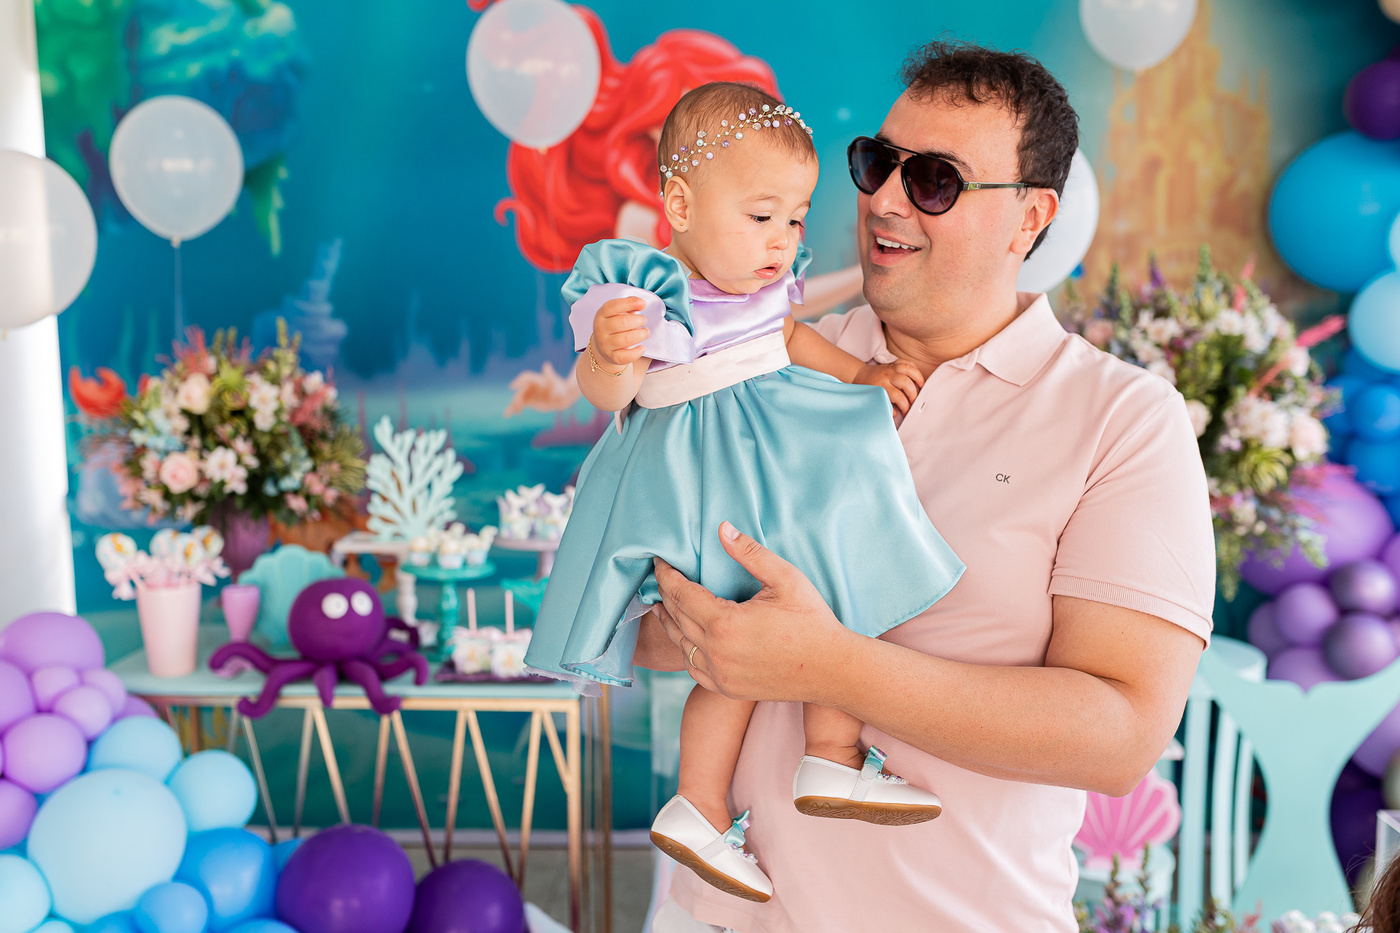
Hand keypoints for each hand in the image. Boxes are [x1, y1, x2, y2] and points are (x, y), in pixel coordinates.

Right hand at [503, 360, 580, 415]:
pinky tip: (507, 415)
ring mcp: (529, 394)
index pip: (525, 378)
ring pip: (518, 398)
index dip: (518, 381)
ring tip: (508, 413)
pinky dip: (513, 409)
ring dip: (513, 405)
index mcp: (536, 379)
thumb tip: (546, 365)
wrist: (563, 397)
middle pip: (521, 391)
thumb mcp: (556, 382)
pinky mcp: (529, 401)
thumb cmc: (561, 388)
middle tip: (516, 405)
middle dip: (517, 398)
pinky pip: (520, 404)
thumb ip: (550, 375)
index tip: (512, 386)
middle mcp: (531, 386)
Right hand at [591, 296, 649, 370]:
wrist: (604, 347)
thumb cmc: (616, 325)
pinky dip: (637, 352)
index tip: (643, 304)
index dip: (629, 303)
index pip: (613, 306)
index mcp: (601, 315)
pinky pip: (625, 356)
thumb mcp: (618, 312)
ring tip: (645, 332)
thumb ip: (629, 304)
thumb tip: (641, 303)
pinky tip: (642, 347)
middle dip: (638, 320)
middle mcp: (601, 329)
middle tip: (643, 320)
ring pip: (625, 339)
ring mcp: (605, 344)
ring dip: (640, 334)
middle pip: (622, 322)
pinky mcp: (612, 357)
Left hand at [653, 521, 850, 701]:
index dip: (667, 576)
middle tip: (659, 577)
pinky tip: (685, 639)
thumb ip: (750, 553)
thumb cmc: (812, 620)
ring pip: (681, 646)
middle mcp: (717, 652)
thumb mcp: (785, 578)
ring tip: (662, 606)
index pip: (681, 594)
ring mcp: (721, 675)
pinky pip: (694, 669)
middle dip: (665, 595)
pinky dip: (685, 650)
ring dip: (670, 623)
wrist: (833, 669)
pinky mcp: (728, 689)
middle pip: (677, 618)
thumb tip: (722, 528)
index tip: (659, 562)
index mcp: (725, 623)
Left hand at [855, 360, 924, 414]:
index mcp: (881, 386)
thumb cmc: (868, 389)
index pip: (898, 397)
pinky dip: (914, 368)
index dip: (905, 406)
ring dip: (918, 378)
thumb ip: (884, 406)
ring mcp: (891, 368)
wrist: (861, 375)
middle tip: (914, 402)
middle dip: (913, 394)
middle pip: (906, 383)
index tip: (906, 412)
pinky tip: (916, 376)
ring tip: (921, 387)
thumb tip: (896, 413)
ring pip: (908, 369)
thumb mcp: (873, 399)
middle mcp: (887, 376)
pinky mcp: (894, 363)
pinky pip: (907, 362)